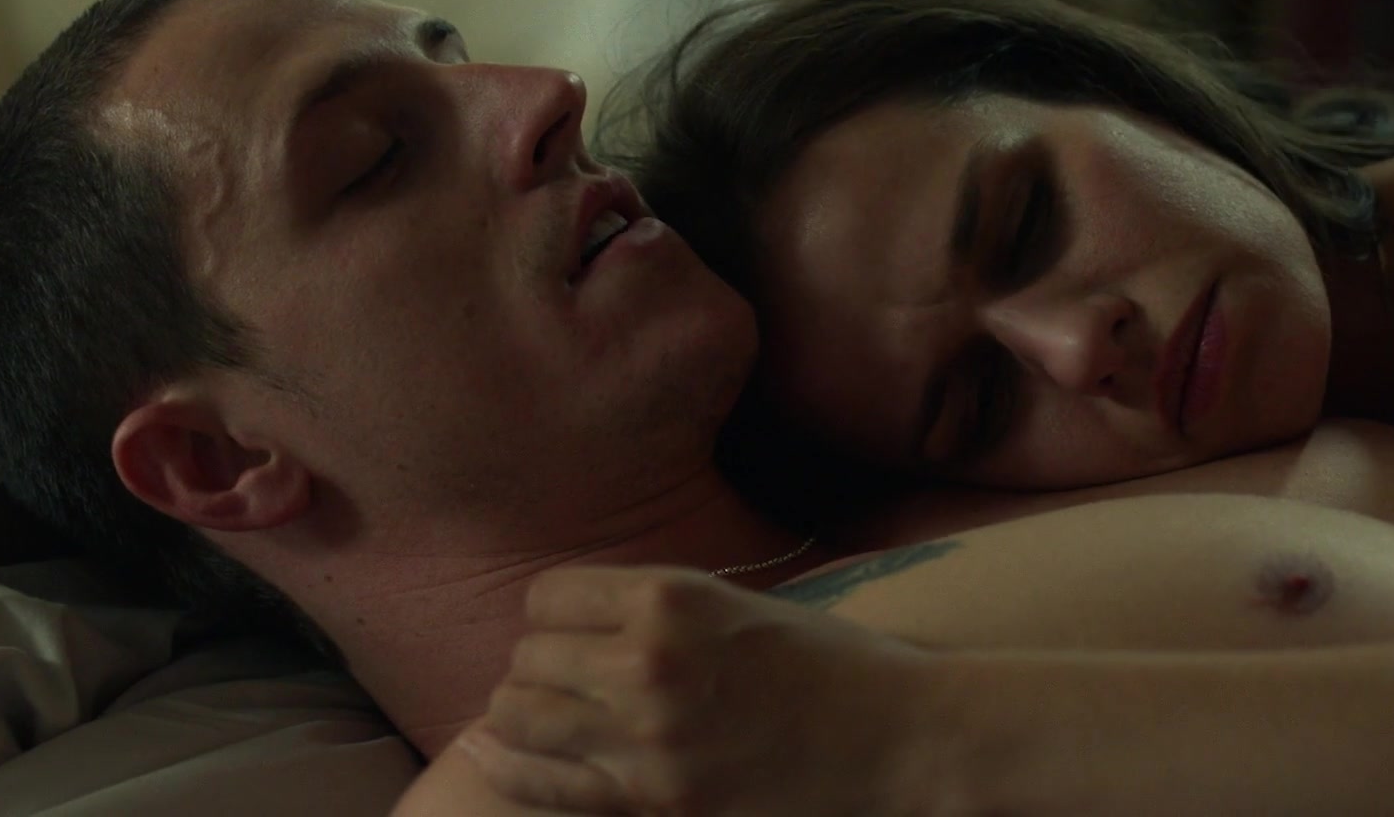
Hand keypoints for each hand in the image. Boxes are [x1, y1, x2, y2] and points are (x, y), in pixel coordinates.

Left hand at [462, 565, 935, 815]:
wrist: (899, 738)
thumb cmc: (828, 665)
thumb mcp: (737, 605)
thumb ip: (655, 609)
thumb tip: (570, 621)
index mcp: (670, 598)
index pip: (548, 596)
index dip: (553, 614)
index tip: (569, 630)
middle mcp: (647, 662)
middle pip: (528, 656)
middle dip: (536, 665)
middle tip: (562, 678)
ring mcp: (647, 739)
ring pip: (520, 715)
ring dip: (520, 713)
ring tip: (541, 716)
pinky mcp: (655, 801)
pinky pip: (544, 782)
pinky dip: (511, 764)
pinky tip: (494, 754)